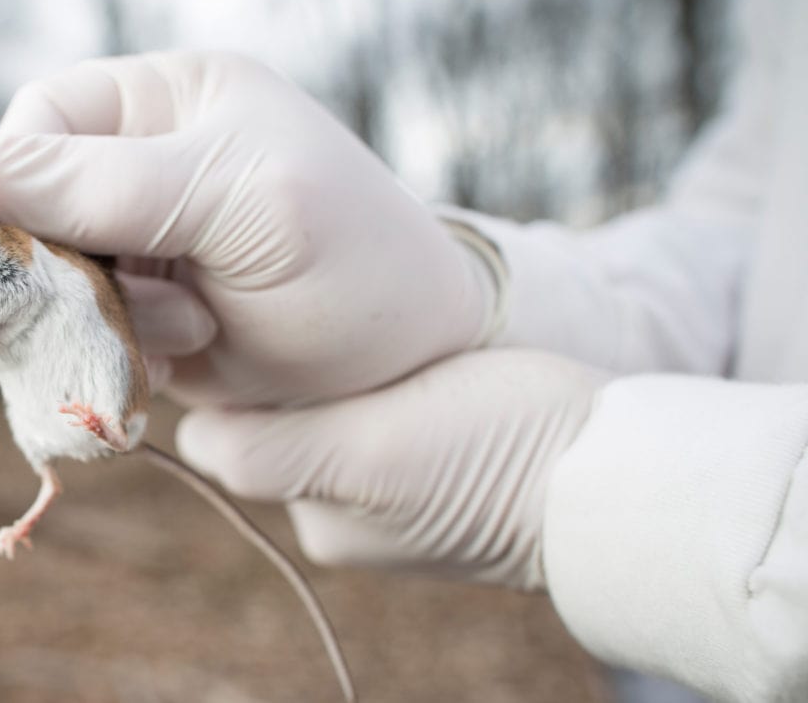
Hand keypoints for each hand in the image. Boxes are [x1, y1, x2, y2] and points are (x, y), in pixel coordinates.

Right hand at [0, 51, 490, 406]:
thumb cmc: (353, 262)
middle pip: (30, 203)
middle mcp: (143, 163)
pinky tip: (183, 356)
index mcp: (170, 100)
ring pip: (46, 275)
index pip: (44, 117)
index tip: (34, 242)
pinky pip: (75, 330)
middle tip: (122, 303)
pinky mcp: (139, 311)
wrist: (413, 370)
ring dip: (99, 316)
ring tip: (191, 329)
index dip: (21, 178)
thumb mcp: (241, 204)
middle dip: (64, 263)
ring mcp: (140, 242)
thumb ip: (112, 185)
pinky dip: (111, 352)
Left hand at [177, 349, 607, 589]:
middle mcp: (341, 508)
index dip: (216, 371)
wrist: (618, 475)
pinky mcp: (432, 460)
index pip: (227, 433)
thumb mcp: (365, 450)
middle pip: (270, 421)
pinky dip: (377, 381)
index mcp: (317, 510)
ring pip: (323, 410)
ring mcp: (388, 487)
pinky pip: (376, 412)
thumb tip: (193, 436)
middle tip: (296, 301)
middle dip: (275, 369)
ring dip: (331, 369)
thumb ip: (271, 451)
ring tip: (359, 322)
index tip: (222, 308)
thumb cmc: (494, 448)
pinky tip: (403, 348)